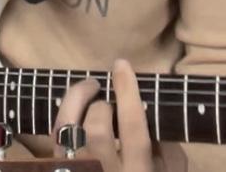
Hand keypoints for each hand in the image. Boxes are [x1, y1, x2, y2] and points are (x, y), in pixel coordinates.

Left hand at [53, 59, 185, 171]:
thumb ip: (170, 157)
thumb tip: (158, 121)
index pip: (133, 129)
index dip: (128, 93)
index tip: (122, 65)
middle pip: (98, 127)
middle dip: (103, 104)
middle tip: (108, 94)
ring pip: (68, 128)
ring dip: (78, 101)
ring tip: (91, 88)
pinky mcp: (59, 169)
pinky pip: (55, 137)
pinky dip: (64, 116)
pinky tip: (75, 109)